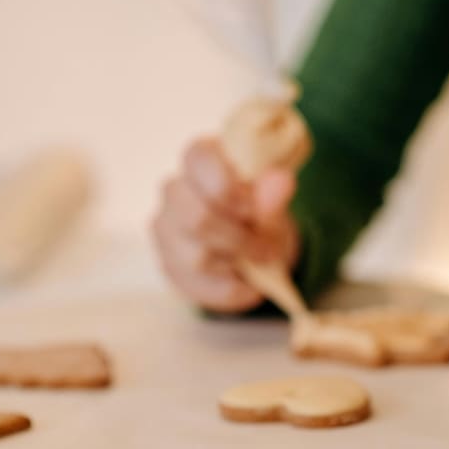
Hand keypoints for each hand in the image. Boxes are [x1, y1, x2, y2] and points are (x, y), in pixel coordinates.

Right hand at [152, 138, 299, 312]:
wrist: (256, 247)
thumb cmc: (260, 214)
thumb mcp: (274, 205)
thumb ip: (274, 195)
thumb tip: (281, 180)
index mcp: (200, 160)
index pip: (197, 159)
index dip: (227, 187)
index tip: (253, 209)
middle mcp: (174, 192)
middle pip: (197, 217)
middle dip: (239, 238)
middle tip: (267, 247)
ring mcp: (166, 230)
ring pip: (197, 257)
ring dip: (237, 265)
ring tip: (260, 262)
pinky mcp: (169, 264)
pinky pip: (199, 285)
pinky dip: (233, 290)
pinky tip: (250, 285)